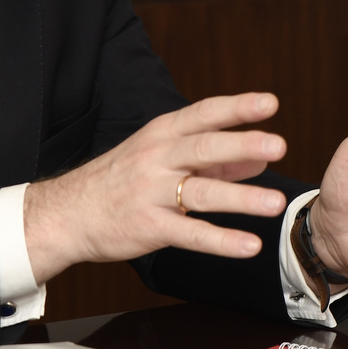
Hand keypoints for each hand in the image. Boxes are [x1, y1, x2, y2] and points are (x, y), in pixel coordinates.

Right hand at [22, 93, 290, 283]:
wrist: (68, 212)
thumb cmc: (121, 179)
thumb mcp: (161, 154)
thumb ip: (214, 157)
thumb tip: (259, 158)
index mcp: (162, 134)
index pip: (204, 114)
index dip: (237, 108)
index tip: (270, 103)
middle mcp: (157, 158)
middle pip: (204, 148)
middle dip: (242, 144)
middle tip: (278, 145)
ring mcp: (152, 193)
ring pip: (202, 192)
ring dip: (241, 197)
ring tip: (276, 202)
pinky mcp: (150, 227)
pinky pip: (191, 234)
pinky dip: (222, 241)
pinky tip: (249, 245)